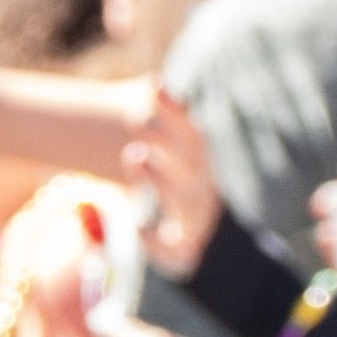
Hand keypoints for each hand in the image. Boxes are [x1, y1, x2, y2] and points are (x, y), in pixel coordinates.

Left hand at [122, 92, 220, 274]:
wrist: (202, 239)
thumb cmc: (177, 183)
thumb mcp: (169, 149)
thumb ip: (161, 118)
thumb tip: (153, 85)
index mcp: (200, 163)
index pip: (192, 132)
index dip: (174, 111)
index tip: (153, 85)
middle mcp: (202, 188)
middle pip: (192, 161)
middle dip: (166, 138)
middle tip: (134, 116)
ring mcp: (197, 219)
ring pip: (186, 200)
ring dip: (162, 180)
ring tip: (134, 156)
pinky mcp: (185, 250)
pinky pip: (178, 251)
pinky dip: (160, 243)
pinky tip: (140, 230)